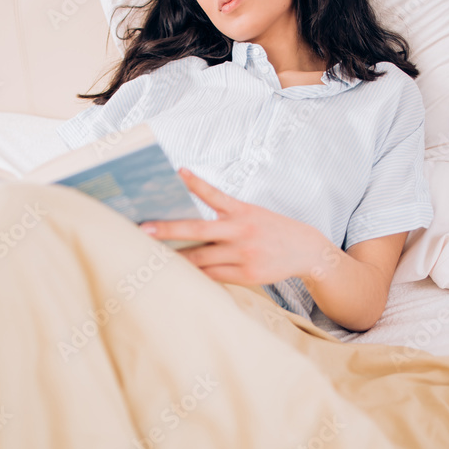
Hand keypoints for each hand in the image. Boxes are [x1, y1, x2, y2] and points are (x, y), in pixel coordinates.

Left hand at [138, 168, 318, 284]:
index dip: (195, 184)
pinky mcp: (247, 274)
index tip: (177, 173)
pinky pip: (213, 276)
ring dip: (176, 258)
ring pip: (201, 258)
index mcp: (242, 211)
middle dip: (169, 230)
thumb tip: (189, 222)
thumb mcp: (252, 213)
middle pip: (199, 230)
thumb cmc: (271, 229)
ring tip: (152, 257)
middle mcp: (242, 231)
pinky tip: (180, 272)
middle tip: (144, 229)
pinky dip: (196, 273)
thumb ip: (225, 214)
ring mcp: (244, 254)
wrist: (305, 249)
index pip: (214, 195)